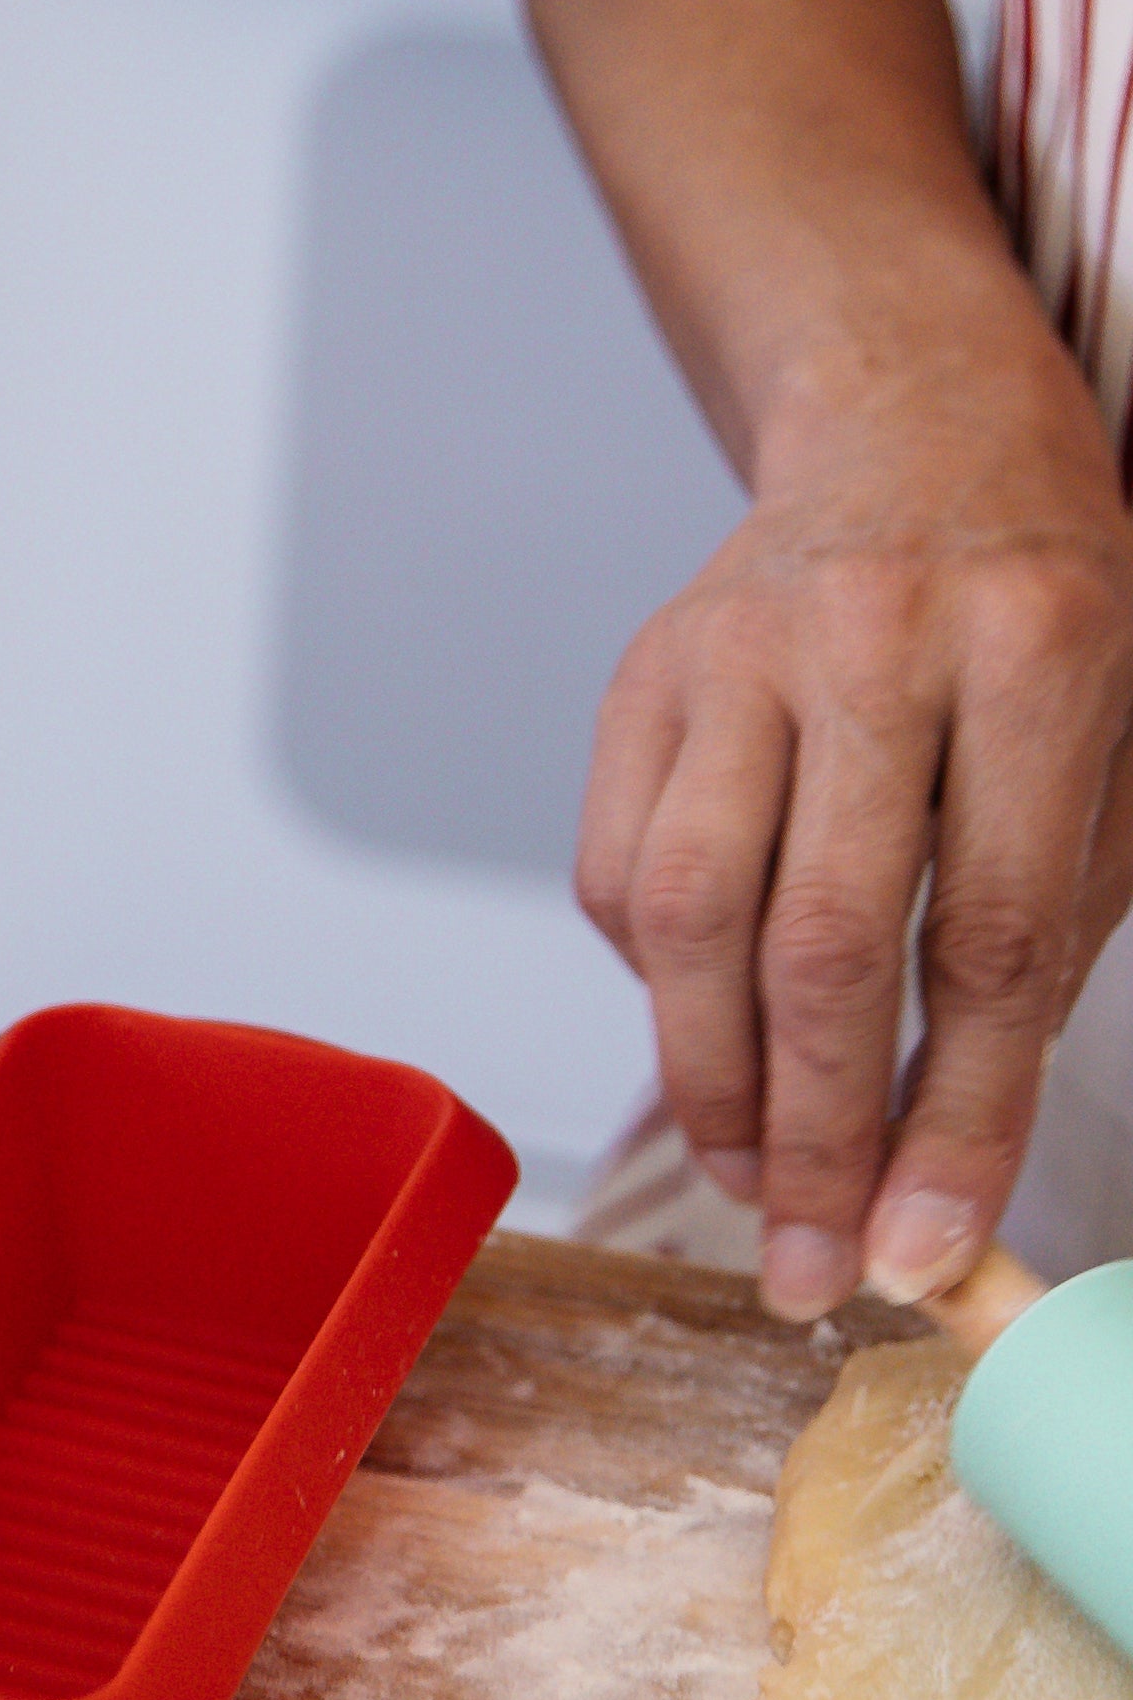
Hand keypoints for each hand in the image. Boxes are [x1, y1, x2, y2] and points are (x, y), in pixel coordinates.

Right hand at [575, 374, 1132, 1314]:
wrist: (920, 433)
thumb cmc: (1045, 627)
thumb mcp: (1116, 758)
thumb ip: (1043, 947)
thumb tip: (939, 1174)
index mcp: (1042, 651)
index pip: (992, 937)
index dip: (955, 1115)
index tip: (923, 1249)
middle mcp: (877, 641)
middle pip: (821, 937)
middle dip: (812, 1134)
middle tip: (806, 1265)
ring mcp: (736, 649)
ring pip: (687, 915)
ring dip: (710, 1083)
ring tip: (748, 1183)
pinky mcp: (641, 675)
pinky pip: (616, 873)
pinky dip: (656, 986)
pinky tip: (710, 1032)